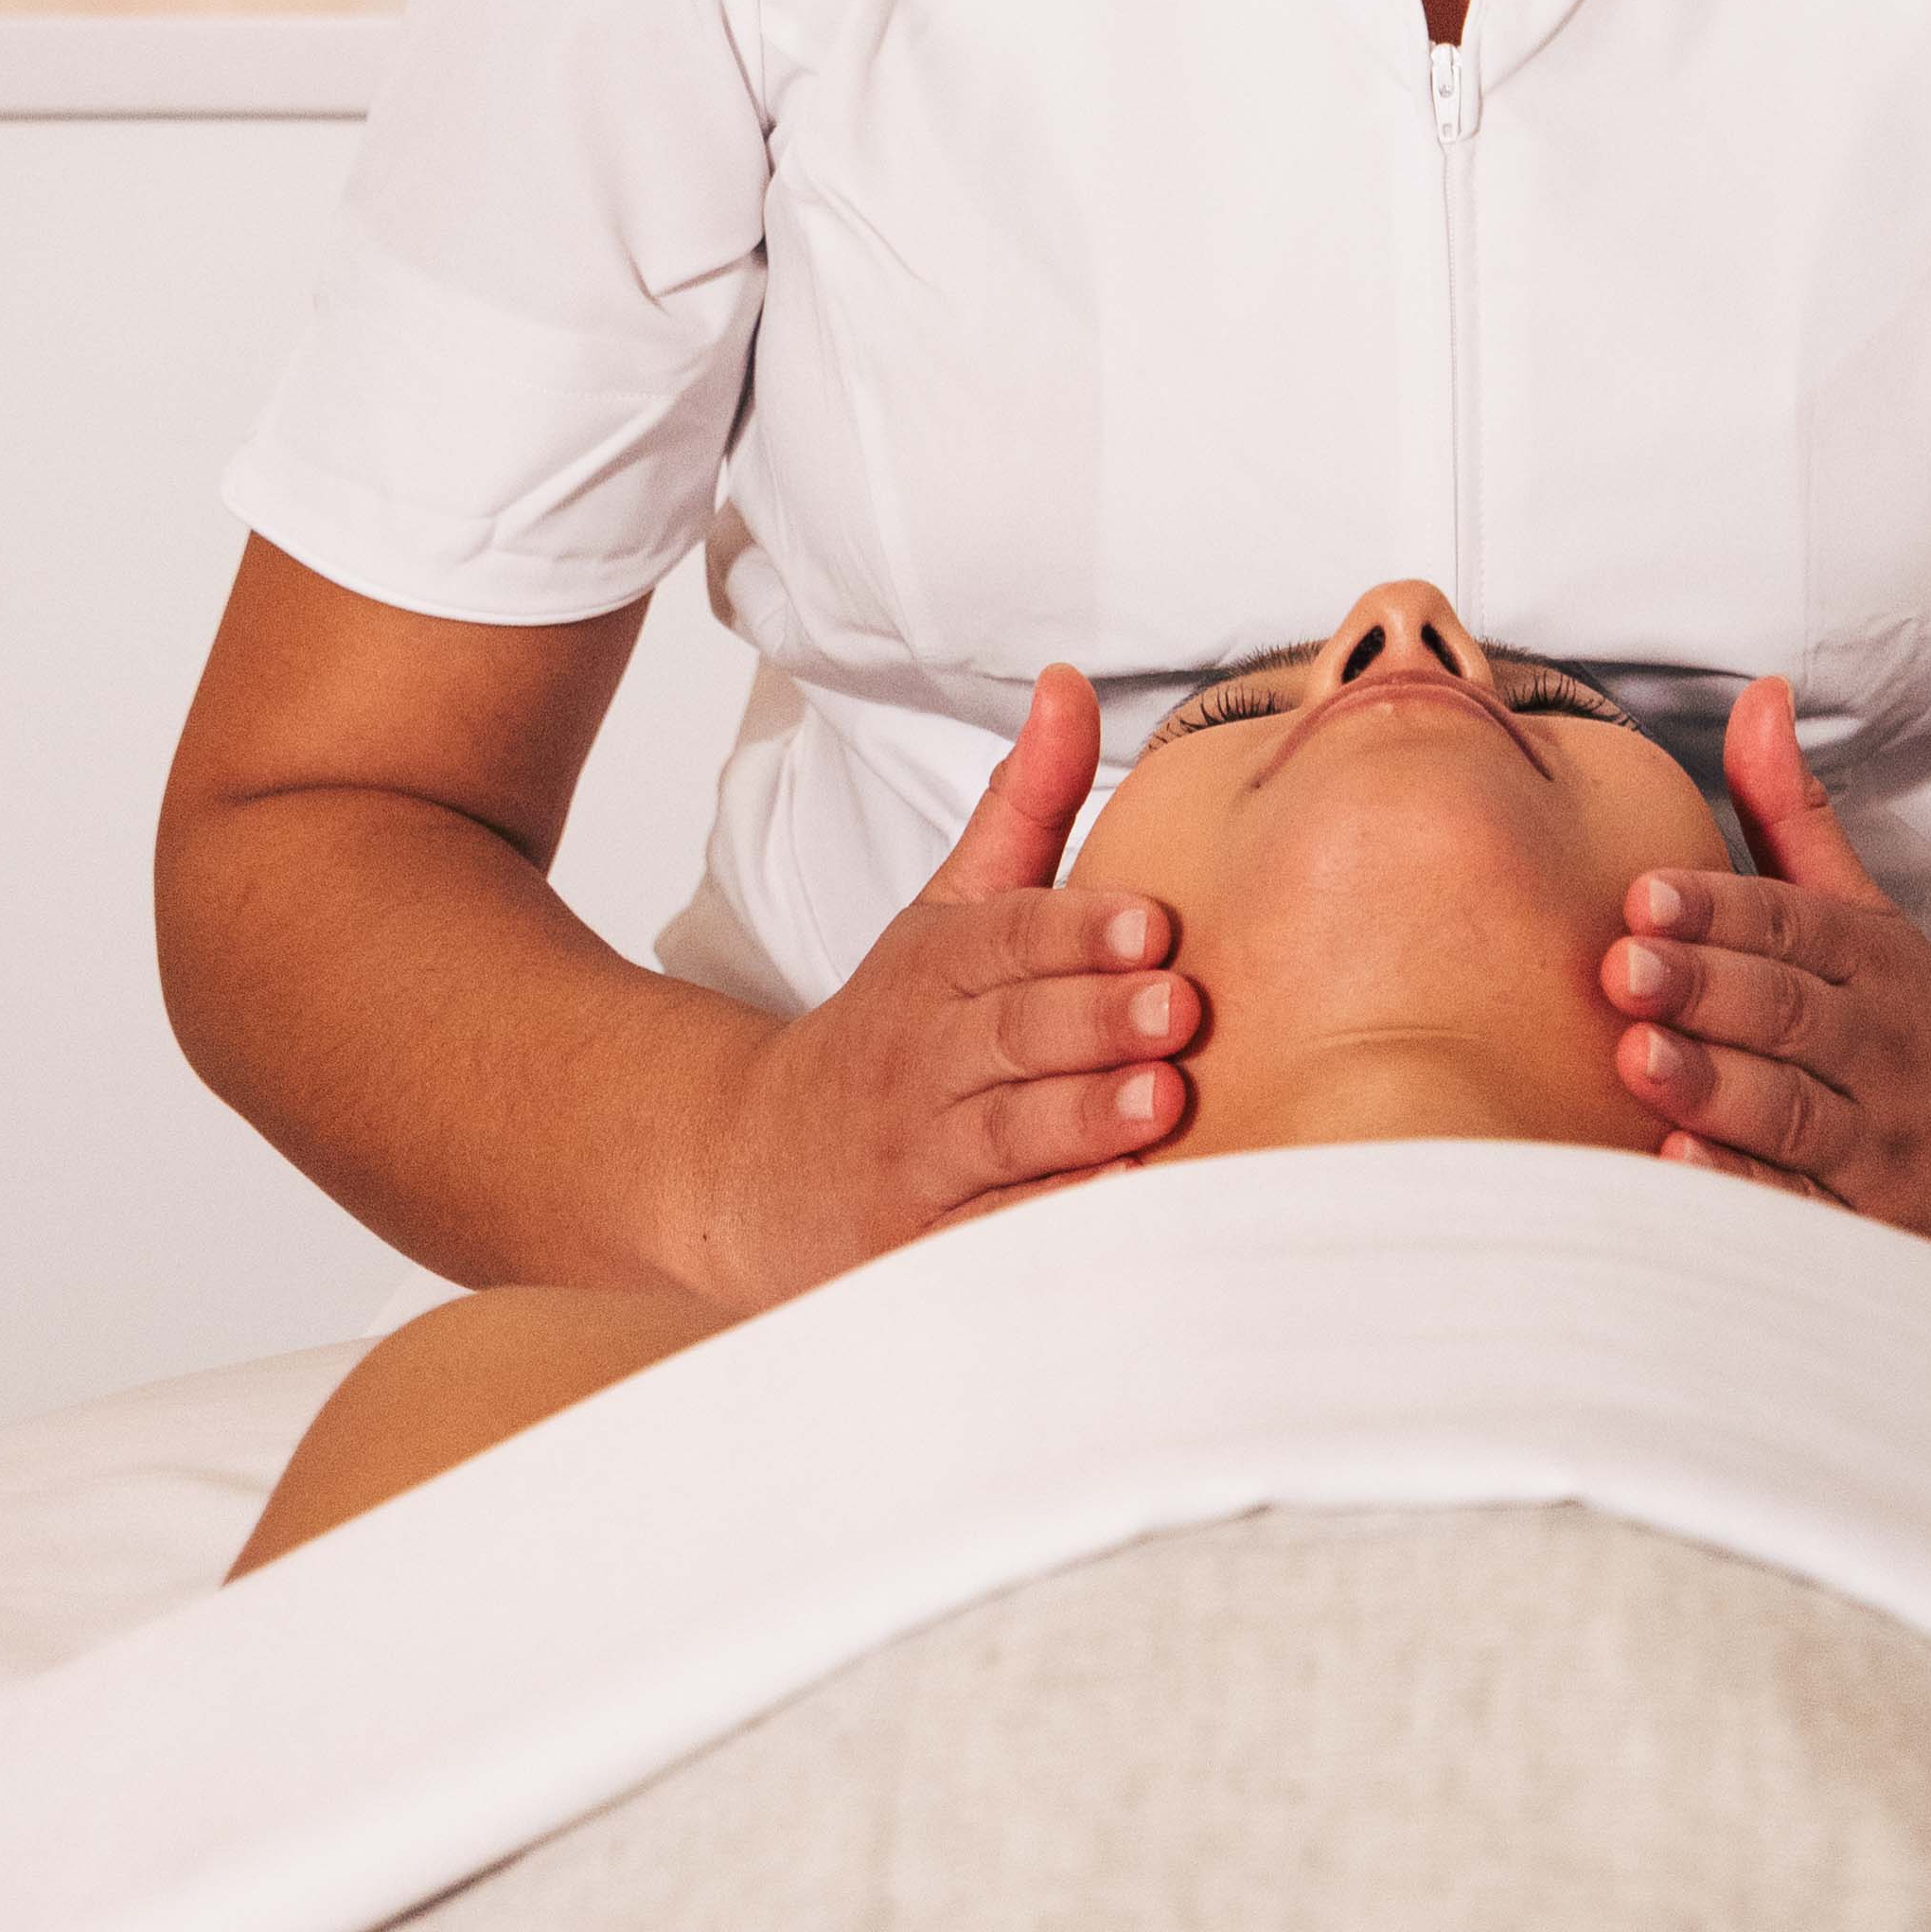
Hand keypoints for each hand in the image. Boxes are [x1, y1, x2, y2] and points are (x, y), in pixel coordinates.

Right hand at [712, 666, 1202, 1303]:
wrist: (753, 1165)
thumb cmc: (894, 1026)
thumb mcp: (946, 909)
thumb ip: (1023, 805)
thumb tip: (1071, 683)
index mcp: (938, 965)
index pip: (1006, 936)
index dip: (1077, 929)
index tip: (1151, 921)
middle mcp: (926, 1058)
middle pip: (1012, 1033)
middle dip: (1094, 1019)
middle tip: (1177, 1006)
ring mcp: (921, 1158)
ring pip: (1005, 1136)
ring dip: (1084, 1122)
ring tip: (1160, 1103)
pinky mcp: (924, 1247)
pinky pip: (992, 1238)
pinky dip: (1049, 1228)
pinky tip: (1120, 1213)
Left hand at [1603, 676, 1930, 1287]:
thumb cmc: (1921, 1031)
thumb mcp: (1872, 921)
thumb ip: (1795, 818)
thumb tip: (1757, 695)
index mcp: (1872, 963)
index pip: (1795, 925)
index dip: (1721, 909)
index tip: (1644, 896)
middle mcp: (1879, 1048)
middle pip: (1791, 1013)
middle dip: (1708, 988)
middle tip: (1625, 967)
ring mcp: (1879, 1145)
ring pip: (1795, 1114)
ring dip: (1717, 1088)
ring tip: (1640, 1058)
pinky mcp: (1872, 1231)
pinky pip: (1805, 1214)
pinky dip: (1748, 1198)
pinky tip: (1682, 1174)